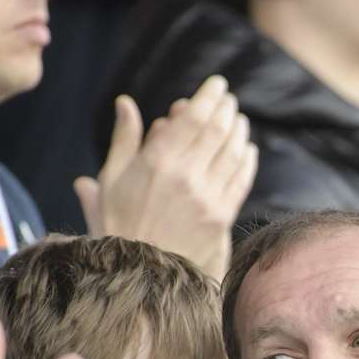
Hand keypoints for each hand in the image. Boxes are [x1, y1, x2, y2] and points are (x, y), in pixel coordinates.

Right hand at [75, 75, 257, 281]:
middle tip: (228, 100)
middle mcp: (186, 176)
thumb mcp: (111, 179)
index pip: (192, 118)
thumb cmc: (118, 225)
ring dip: (239, 132)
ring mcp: (208, 197)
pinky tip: (247, 150)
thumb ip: (124, 139)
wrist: (140, 273)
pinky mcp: (222, 217)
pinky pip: (241, 180)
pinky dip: (247, 160)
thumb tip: (126, 103)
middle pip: (217, 130)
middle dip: (226, 109)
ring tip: (238, 120)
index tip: (217, 84)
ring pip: (233, 153)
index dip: (209, 96)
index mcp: (156, 162)